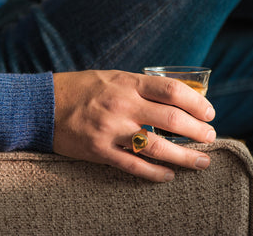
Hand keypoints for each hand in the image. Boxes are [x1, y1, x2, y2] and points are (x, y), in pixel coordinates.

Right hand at [53, 70, 215, 182]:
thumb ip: (140, 87)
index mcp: (126, 83)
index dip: (197, 103)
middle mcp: (121, 105)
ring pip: (156, 147)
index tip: (209, 113)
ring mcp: (110, 130)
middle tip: (210, 138)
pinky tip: (169, 175)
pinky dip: (155, 173)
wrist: (42, 104)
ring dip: (184, 156)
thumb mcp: (112, 78)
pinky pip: (133, 166)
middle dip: (198, 131)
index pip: (172, 91)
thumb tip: (174, 99)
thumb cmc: (80, 88)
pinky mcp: (99, 151)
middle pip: (171, 120)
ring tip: (202, 161)